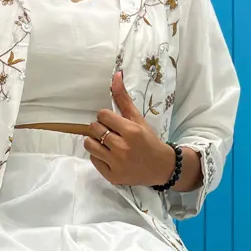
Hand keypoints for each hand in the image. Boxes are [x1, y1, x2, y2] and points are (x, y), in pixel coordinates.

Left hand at [83, 73, 180, 187]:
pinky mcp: (112, 176)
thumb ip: (124, 98)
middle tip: (111, 132)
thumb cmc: (148, 140)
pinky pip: (93, 159)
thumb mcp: (138, 119)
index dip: (106, 117)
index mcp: (131, 131)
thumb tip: (115, 74)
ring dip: (95, 141)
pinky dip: (98, 155)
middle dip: (100, 128)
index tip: (113, 122)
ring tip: (106, 142)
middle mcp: (123, 148)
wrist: (160, 167)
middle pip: (94, 128)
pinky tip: (109, 155)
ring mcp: (116, 163)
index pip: (103, 115)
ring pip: (89, 144)